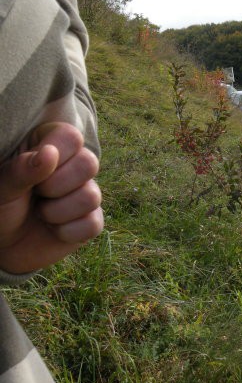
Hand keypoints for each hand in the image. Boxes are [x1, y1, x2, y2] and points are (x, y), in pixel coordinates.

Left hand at [0, 123, 102, 273]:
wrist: (5, 245)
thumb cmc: (1, 208)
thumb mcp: (3, 187)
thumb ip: (22, 168)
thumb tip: (50, 152)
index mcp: (52, 147)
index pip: (71, 137)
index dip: (55, 155)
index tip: (32, 172)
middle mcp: (74, 167)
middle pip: (89, 164)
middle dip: (56, 186)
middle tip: (36, 195)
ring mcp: (87, 192)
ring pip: (91, 196)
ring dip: (56, 213)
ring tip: (41, 214)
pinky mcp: (92, 219)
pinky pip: (92, 224)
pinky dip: (66, 232)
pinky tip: (54, 230)